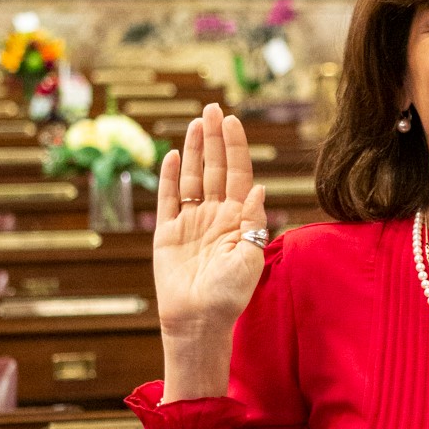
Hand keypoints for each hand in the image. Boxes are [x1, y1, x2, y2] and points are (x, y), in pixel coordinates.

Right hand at [153, 103, 268, 398]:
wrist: (199, 320)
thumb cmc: (229, 295)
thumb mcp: (251, 256)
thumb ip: (254, 221)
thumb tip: (260, 187)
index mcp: (238, 220)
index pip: (238, 175)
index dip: (236, 147)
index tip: (232, 121)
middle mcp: (215, 216)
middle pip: (215, 169)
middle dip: (215, 139)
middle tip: (212, 108)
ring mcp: (191, 223)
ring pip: (193, 178)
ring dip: (195, 150)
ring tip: (196, 122)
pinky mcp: (168, 233)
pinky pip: (168, 200)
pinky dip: (170, 177)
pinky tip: (174, 156)